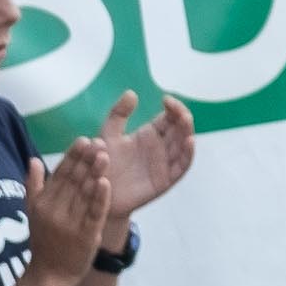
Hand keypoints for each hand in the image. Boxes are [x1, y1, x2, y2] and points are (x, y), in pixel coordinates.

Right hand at [24, 145, 113, 283]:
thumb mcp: (33, 212)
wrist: (50, 275)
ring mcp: (70, 224)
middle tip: (99, 142)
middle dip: (86, 160)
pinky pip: (94, 214)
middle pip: (73, 180)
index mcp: (43, 202)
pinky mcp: (86, 236)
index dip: (72, 156)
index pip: (59, 174)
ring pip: (84, 194)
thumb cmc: (44, 241)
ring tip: (105, 154)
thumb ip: (34, 185)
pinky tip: (105, 183)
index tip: (84, 140)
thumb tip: (34, 159)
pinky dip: (100, 198)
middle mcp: (55, 211)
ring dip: (95, 173)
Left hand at [68, 88, 195, 221]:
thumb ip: (118, 114)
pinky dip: (188, 154)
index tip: (166, 99)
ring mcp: (164, 164)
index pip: (169, 117)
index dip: (172, 107)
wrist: (96, 192)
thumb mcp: (108, 134)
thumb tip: (132, 93)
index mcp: (150, 135)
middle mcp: (160, 148)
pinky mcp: (165, 181)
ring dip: (188, 132)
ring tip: (186, 119)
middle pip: (179, 129)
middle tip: (178, 108)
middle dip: (182, 117)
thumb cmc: (102, 164)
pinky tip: (189, 141)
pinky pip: (181, 167)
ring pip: (183, 146)